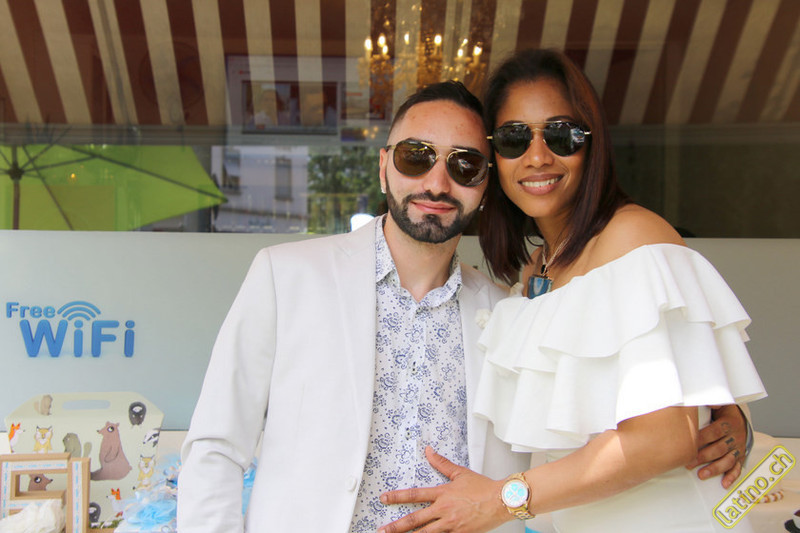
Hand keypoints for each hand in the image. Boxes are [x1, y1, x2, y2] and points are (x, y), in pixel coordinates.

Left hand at [377, 447, 510, 532]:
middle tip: (382, 530)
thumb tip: (428, 451)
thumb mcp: (460, 473)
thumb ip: (441, 463)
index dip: (397, 497)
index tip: (384, 499)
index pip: (414, 494)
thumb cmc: (483, 488)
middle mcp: (443, 510)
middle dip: (396, 526)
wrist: (501, 500)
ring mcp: (451, 524)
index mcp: (442, 494)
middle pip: (415, 519)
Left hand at [686, 405, 746, 487]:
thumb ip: (712, 402)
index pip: (715, 431)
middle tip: (689, 463)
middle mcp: (736, 437)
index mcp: (729, 423)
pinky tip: (724, 483)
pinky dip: (732, 477)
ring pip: (728, 460)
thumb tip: (710, 402)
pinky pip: (737, 468)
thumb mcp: (719, 404)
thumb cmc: (723, 411)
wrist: (740, 418)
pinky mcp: (740, 456)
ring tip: (702, 475)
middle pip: (720, 448)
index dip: (702, 438)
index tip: (689, 443)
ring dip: (715, 468)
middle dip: (704, 457)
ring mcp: (738, 448)